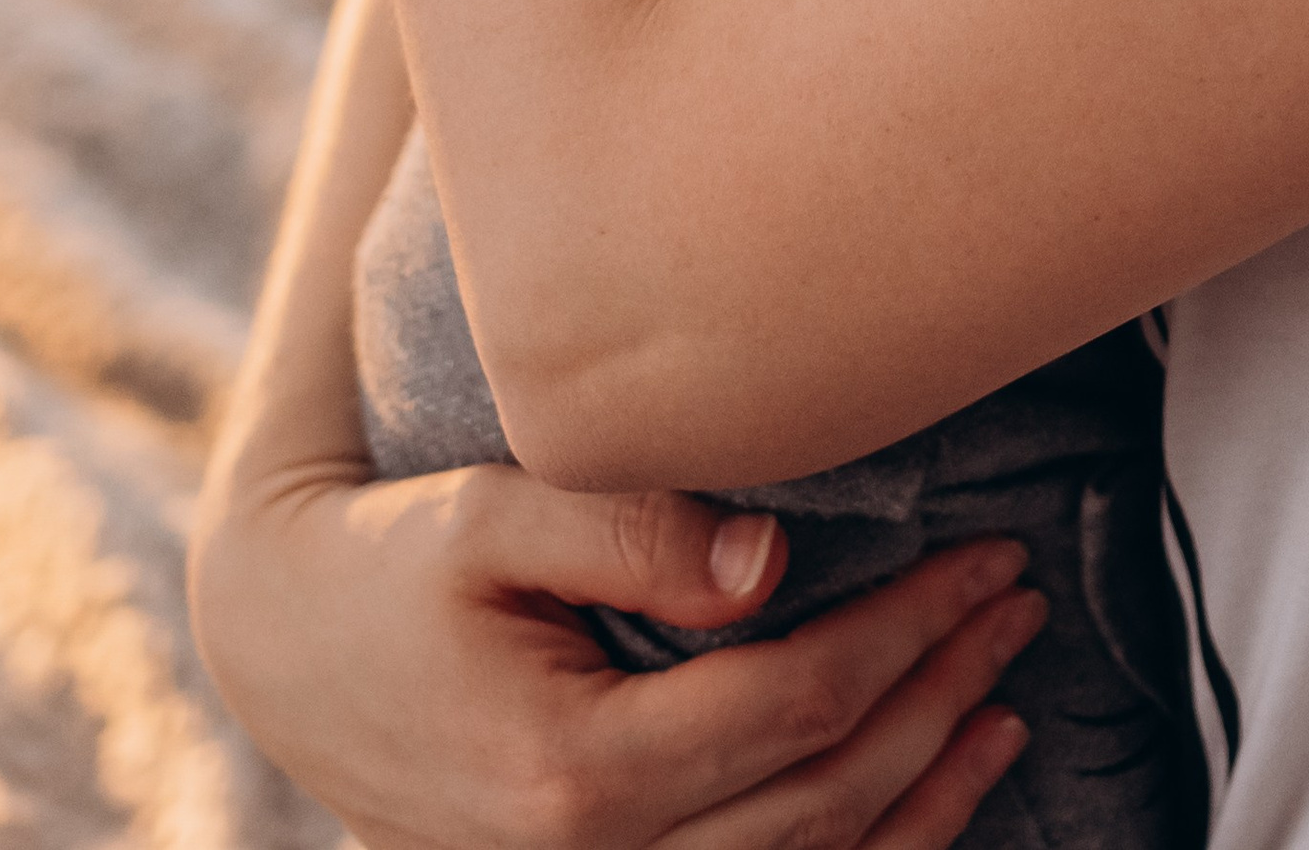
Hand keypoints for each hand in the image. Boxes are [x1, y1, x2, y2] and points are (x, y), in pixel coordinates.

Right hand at [188, 453, 1042, 849]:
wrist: (290, 651)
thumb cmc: (395, 560)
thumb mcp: (494, 510)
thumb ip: (630, 523)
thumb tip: (776, 555)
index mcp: (575, 769)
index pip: (797, 708)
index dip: (908, 631)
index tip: (987, 553)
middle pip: (824, 798)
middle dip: (940, 694)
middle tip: (1019, 599)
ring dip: (926, 791)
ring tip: (1008, 700)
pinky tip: (928, 794)